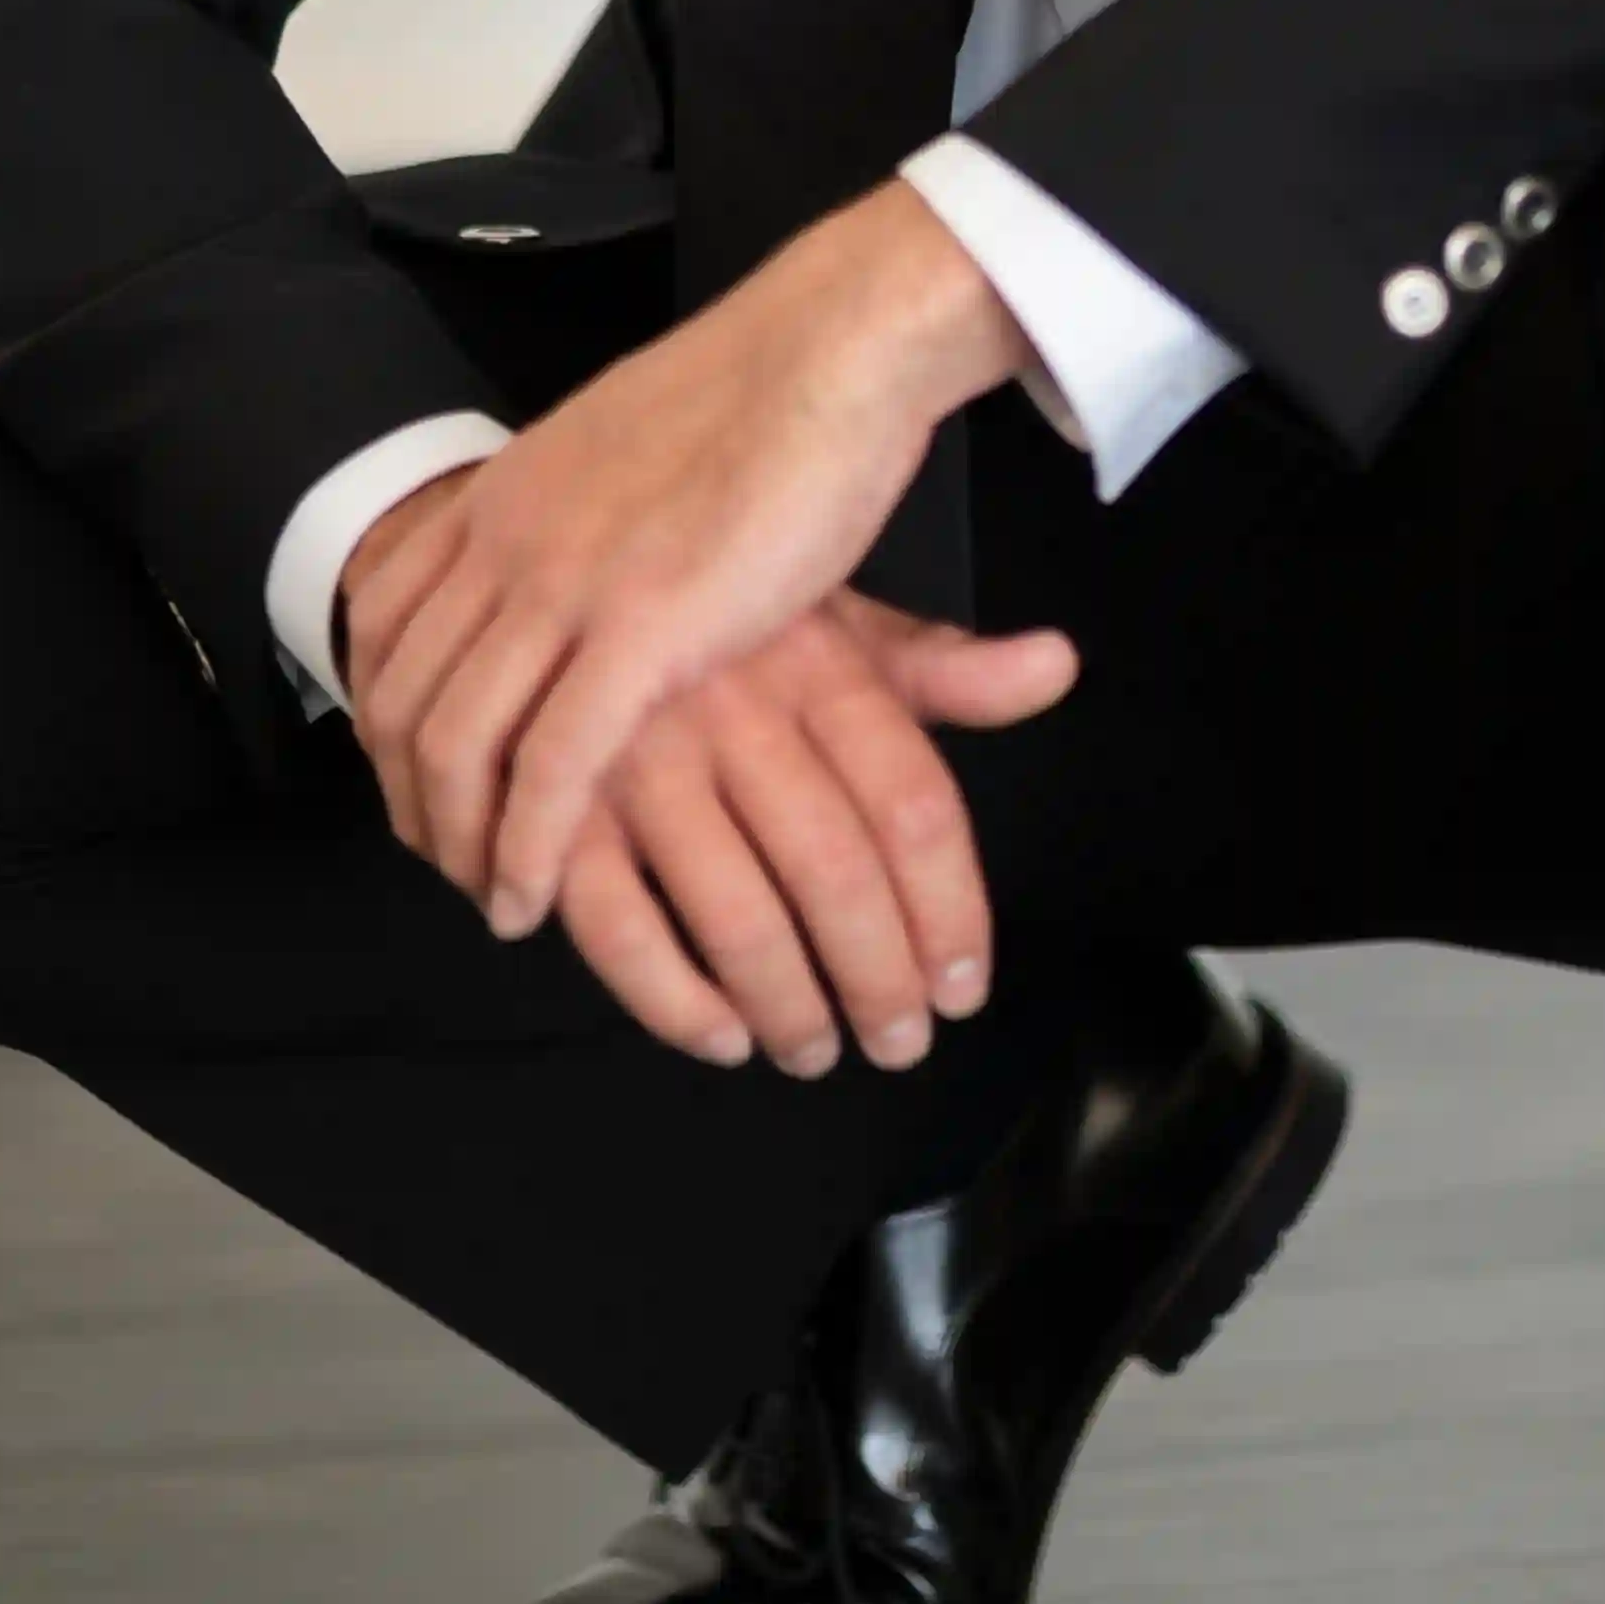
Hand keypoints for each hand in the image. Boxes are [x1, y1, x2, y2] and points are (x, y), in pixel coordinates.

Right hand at [340, 498, 1070, 1072]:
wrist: (545, 554)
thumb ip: (943, 667)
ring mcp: (640, 757)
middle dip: (878, 982)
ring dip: (786, 1007)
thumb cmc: (714, 616)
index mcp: (815, 665)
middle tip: (898, 1043)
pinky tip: (718, 1034)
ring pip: (736, 913)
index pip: (913, 805)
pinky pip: (616, 925)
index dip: (950, 913)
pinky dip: (672, 999)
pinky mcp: (559, 802)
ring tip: (813, 1049)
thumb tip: (1059, 664)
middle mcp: (735, 710)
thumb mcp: (831, 622)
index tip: (963, 987)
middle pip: (836, 872)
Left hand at [341, 178, 1067, 952]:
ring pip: (459, 742)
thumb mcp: (631, 446)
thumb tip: (589, 539)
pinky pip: (550, 768)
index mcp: (504, 491)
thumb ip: (584, 504)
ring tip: (488, 901)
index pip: (383, 619)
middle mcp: (510, 539)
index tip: (413, 774)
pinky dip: (525, 849)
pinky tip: (528, 900)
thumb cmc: (766, 395)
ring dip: (459, 841)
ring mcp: (567, 583)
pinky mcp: (642, 629)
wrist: (832, 348)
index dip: (379, 714)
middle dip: (410, 796)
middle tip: (444, 862)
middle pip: (402, 696)